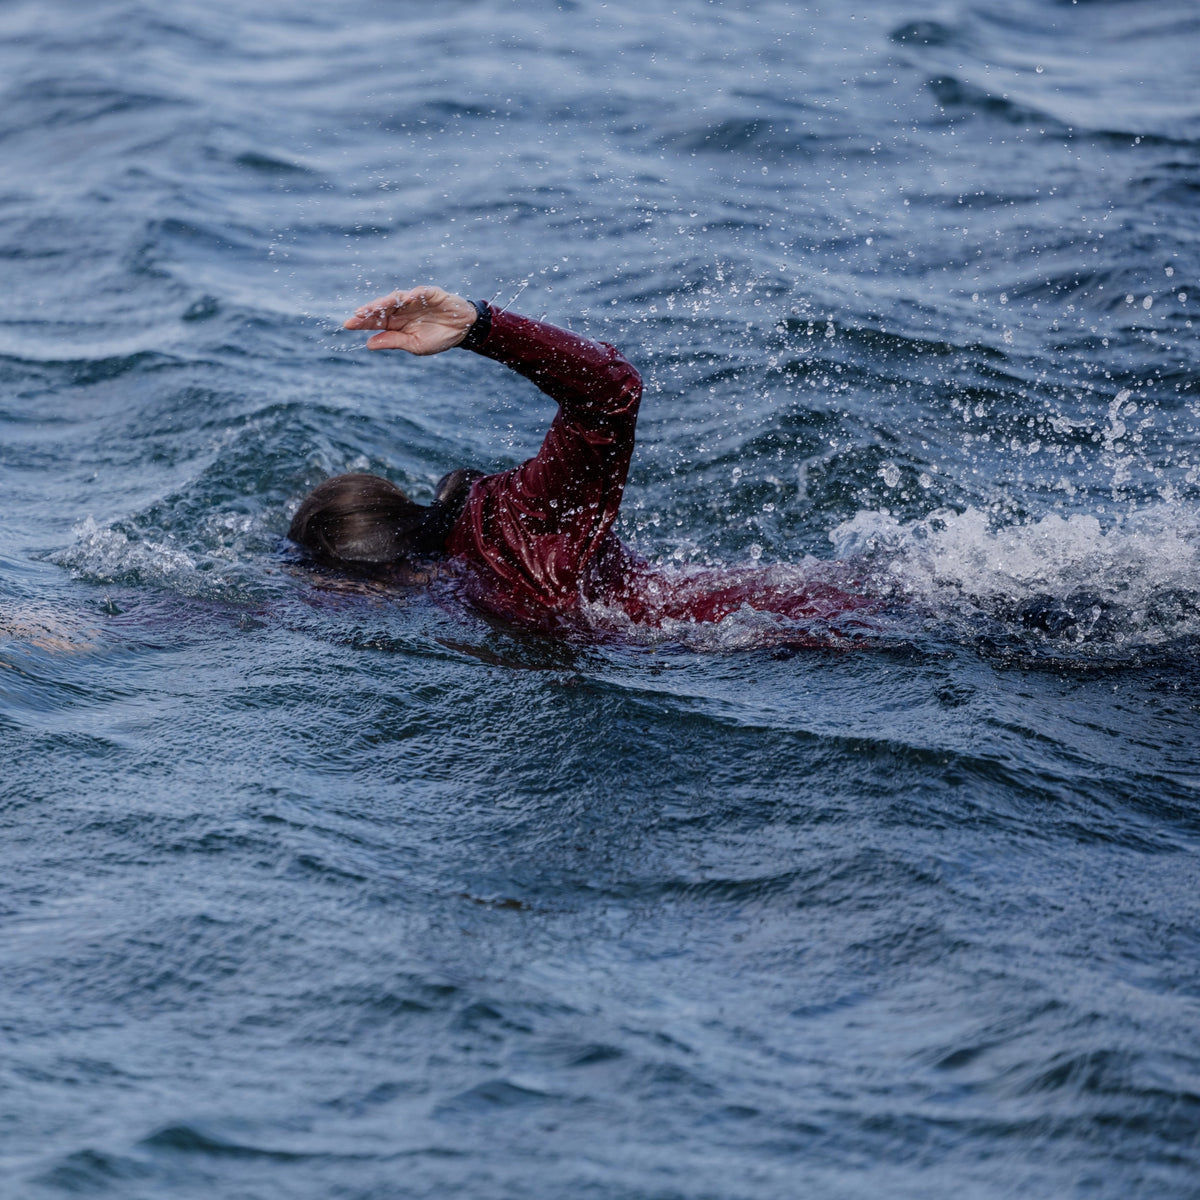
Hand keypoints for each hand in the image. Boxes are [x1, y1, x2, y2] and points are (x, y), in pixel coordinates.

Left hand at [343, 286, 476, 353]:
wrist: (463, 330)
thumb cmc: (438, 338)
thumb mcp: (415, 345)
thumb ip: (393, 341)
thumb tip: (368, 344)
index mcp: (397, 323)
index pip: (376, 321)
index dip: (362, 322)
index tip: (347, 324)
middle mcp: (402, 310)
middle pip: (382, 308)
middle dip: (369, 311)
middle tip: (357, 315)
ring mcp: (415, 300)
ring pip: (396, 298)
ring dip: (385, 302)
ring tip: (375, 307)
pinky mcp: (430, 294)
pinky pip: (420, 293)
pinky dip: (413, 295)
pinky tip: (406, 298)